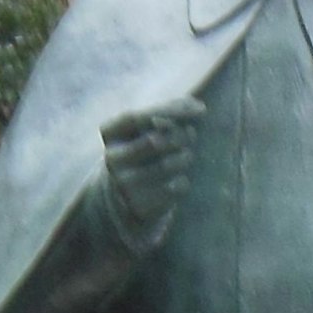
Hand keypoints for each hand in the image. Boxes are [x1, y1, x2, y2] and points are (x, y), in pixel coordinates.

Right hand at [99, 99, 204, 251]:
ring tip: (185, 156)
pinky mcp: (140, 205)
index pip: (137, 117)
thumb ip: (169, 112)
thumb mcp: (149, 127)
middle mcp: (112, 158)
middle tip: (191, 135)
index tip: (202, 109)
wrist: (128, 196)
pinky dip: (183, 181)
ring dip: (185, 157)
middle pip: (154, 141)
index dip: (171, 111)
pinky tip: (178, 179)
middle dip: (180, 136)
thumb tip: (198, 108)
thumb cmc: (145, 150)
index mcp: (110, 133)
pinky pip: (176, 187)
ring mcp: (124, 183)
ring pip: (167, 165)